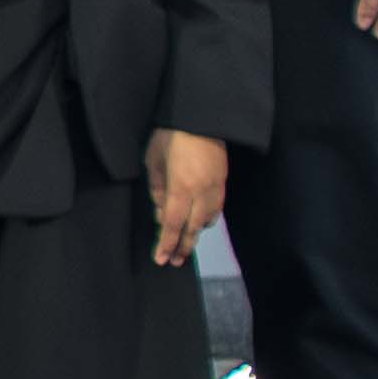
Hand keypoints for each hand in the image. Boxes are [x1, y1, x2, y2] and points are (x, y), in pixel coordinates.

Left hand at [149, 125, 231, 264]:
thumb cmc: (171, 135)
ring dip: (195, 234)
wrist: (202, 118)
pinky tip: (200, 223)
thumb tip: (159, 212)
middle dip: (183, 246)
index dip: (167, 243)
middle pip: (193, 227)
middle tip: (175, 260)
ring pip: (207, 219)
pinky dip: (207, 219)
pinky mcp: (223, 182)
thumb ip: (157, 189)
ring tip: (185, 245)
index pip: (172, 224)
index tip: (161, 259)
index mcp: (181, 187)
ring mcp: (215, 187)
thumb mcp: (154, 161)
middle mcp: (201, 192)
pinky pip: (216, 208)